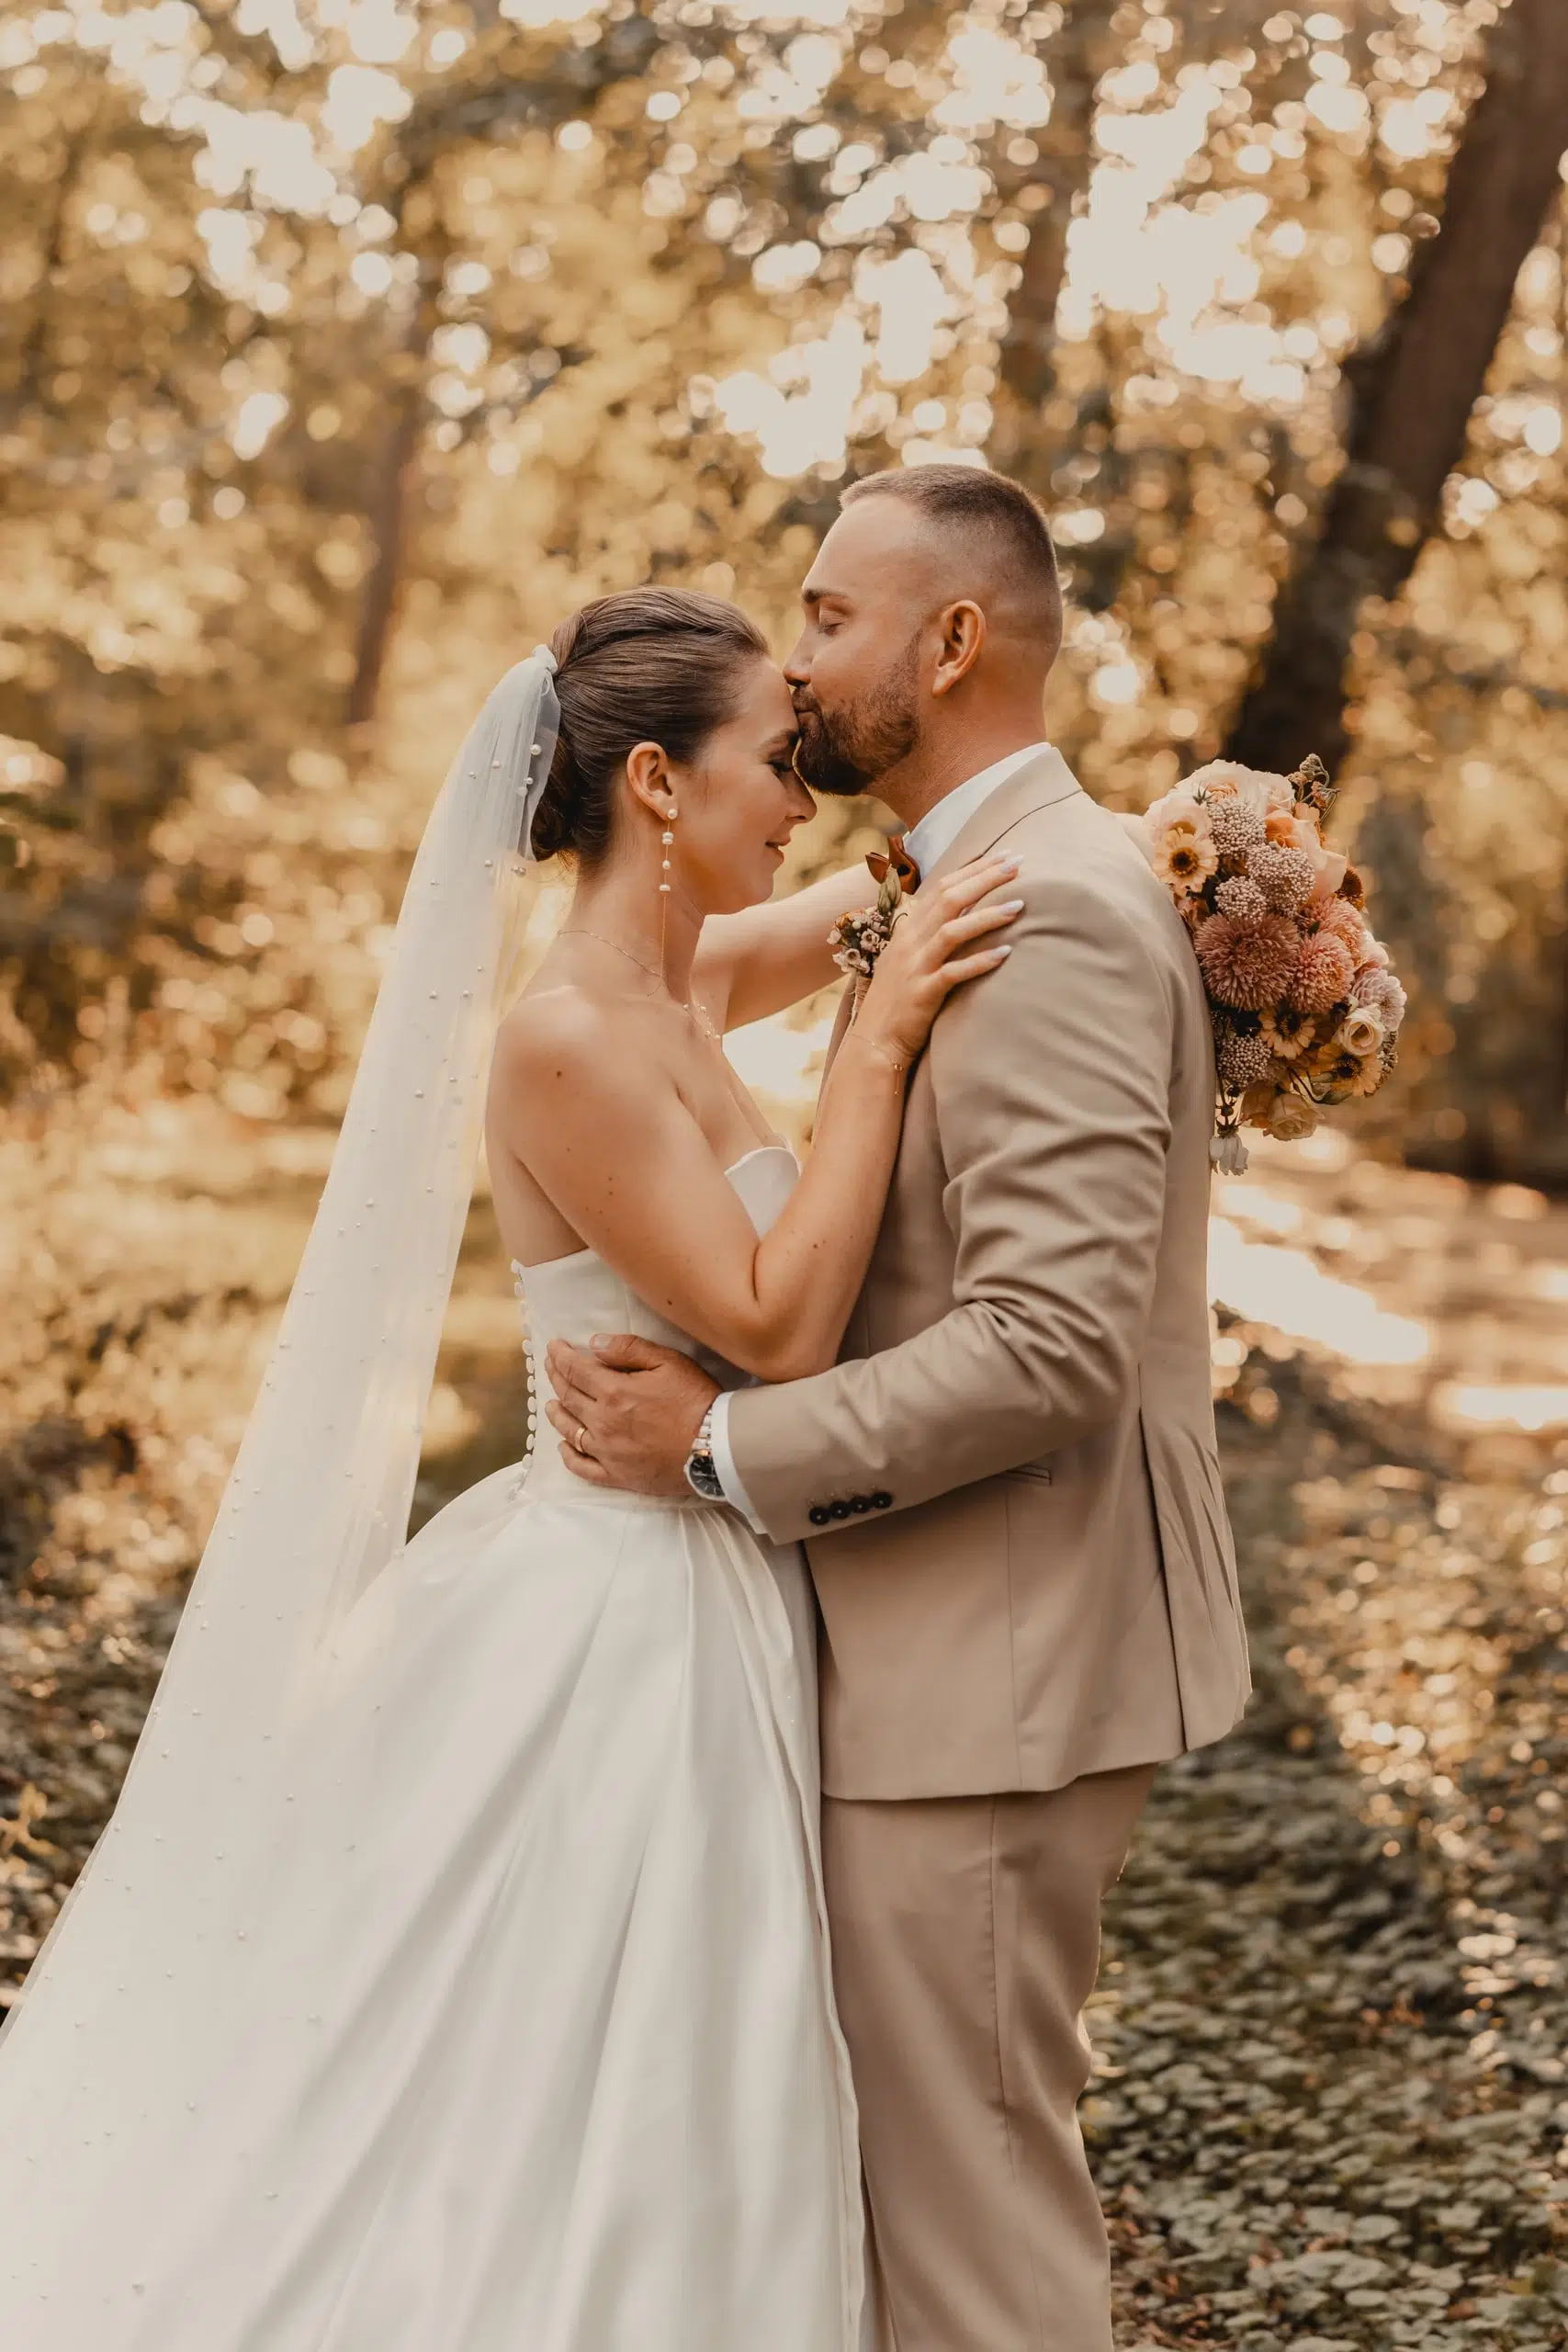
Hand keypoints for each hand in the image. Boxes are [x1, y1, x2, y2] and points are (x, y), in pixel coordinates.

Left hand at [544, 1334, 718, 1497]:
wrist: (716, 1448)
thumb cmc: (696, 1401)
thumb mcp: (668, 1362)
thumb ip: (629, 1349)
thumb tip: (594, 1344)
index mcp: (614, 1392)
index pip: (575, 1370)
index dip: (560, 1356)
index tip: (553, 1346)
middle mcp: (603, 1423)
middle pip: (568, 1397)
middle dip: (556, 1378)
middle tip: (550, 1366)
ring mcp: (607, 1452)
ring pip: (569, 1431)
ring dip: (556, 1414)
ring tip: (550, 1404)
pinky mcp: (617, 1475)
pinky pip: (582, 1468)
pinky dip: (568, 1456)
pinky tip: (563, 1447)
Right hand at [855, 855, 1022, 1063]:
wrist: (874, 1041)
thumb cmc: (896, 1001)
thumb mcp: (907, 959)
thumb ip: (928, 935)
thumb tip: (958, 914)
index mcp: (908, 930)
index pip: (943, 887)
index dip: (975, 869)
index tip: (1005, 856)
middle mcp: (911, 942)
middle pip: (950, 899)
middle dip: (986, 878)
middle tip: (1018, 863)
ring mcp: (916, 967)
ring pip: (953, 931)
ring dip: (988, 916)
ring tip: (1020, 906)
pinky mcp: (923, 994)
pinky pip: (954, 973)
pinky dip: (980, 962)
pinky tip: (1006, 954)